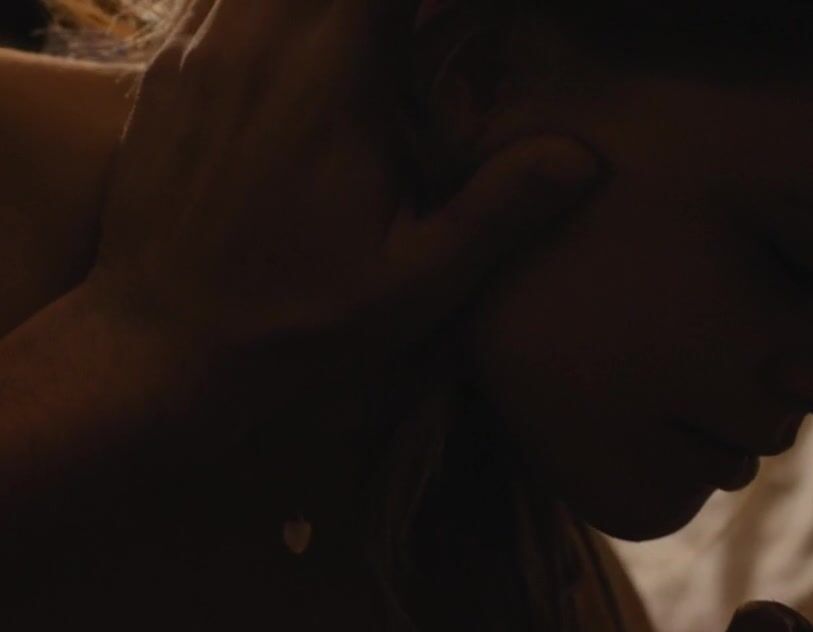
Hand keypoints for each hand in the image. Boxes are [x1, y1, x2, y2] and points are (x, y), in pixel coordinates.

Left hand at [86, 0, 601, 368]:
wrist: (160, 350)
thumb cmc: (296, 323)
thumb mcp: (418, 282)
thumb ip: (502, 209)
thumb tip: (586, 156)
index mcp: (327, 78)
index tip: (459, 25)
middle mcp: (255, 39)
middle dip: (389, 2)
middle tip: (430, 34)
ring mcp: (201, 47)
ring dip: (337, 5)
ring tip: (383, 47)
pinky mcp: (170, 67)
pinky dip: (282, 8)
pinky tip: (313, 53)